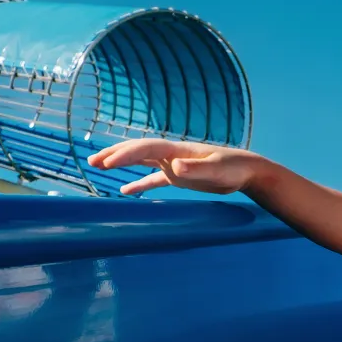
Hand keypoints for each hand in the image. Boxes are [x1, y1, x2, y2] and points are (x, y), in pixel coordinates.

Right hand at [87, 139, 263, 195]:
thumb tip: (175, 167)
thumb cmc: (234, 168)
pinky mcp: (180, 177)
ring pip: (142, 162)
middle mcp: (172, 154)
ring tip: (99, 167)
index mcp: (177, 150)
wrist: (248, 171)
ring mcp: (174, 165)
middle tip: (93, 161)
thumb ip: (196, 168)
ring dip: (121, 164)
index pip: (145, 149)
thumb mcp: (216, 169)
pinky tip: (126, 192)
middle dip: (115, 154)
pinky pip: (154, 179)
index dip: (125, 154)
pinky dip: (139, 184)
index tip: (107, 162)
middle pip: (138, 151)